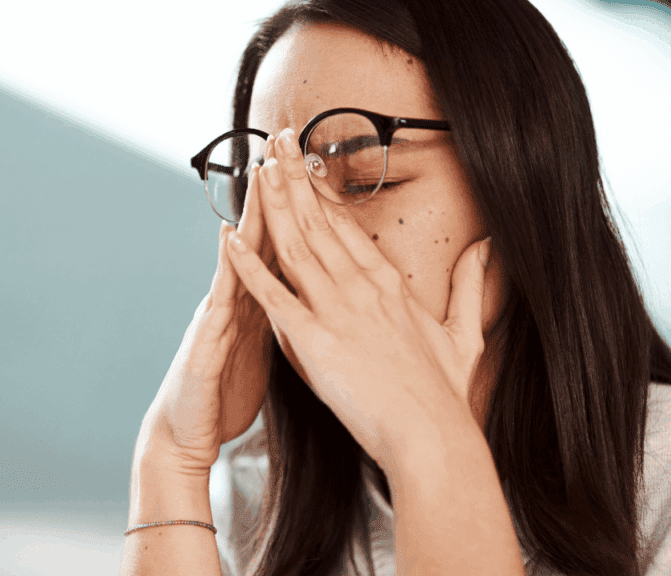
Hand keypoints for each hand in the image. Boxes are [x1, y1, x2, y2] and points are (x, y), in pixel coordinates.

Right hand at [138, 141, 278, 475]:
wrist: (184, 433)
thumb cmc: (223, 396)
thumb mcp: (259, 355)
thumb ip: (278, 322)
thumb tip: (304, 301)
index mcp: (257, 305)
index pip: (282, 249)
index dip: (298, 212)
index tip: (316, 172)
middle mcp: (235, 301)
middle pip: (262, 240)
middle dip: (276, 195)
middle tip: (288, 151)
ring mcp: (218, 316)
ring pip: (239, 257)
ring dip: (250, 215)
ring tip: (261, 176)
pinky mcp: (207, 340)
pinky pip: (220, 299)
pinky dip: (227, 268)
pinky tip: (230, 239)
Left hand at [224, 128, 491, 472]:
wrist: (432, 437)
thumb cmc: (444, 394)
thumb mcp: (465, 332)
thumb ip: (469, 284)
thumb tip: (487, 248)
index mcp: (389, 284)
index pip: (347, 226)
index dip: (322, 191)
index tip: (305, 163)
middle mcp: (361, 287)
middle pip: (319, 220)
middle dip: (295, 176)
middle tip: (277, 138)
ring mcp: (337, 311)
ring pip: (296, 244)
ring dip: (273, 203)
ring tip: (256, 165)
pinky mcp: (314, 340)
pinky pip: (274, 295)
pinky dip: (249, 265)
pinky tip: (229, 236)